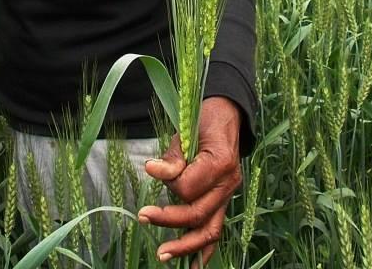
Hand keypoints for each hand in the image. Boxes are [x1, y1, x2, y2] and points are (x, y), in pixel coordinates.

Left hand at [138, 97, 242, 267]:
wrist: (227, 117)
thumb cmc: (204, 121)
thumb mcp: (186, 131)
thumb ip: (172, 157)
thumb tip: (151, 171)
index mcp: (220, 163)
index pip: (189, 187)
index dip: (169, 183)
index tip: (154, 169)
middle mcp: (228, 184)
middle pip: (198, 213)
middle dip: (168, 219)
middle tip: (143, 217)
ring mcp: (228, 196)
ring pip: (210, 230)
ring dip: (186, 247)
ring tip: (163, 255)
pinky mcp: (223, 202)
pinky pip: (216, 230)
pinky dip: (204, 251)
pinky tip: (193, 267)